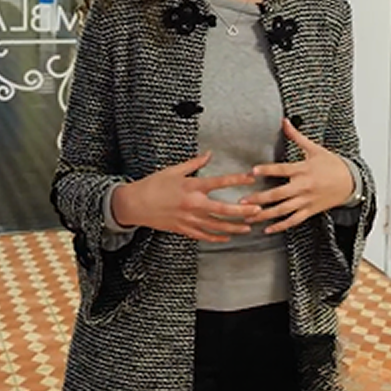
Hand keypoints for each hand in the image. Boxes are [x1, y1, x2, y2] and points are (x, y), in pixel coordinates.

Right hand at [111, 151, 260, 242]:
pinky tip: (227, 236)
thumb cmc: (153, 185)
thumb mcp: (173, 171)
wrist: (132, 204)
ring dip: (234, 227)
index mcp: (192, 187)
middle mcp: (193, 204)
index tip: (252, 178)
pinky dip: (216, 237)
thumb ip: (194, 164)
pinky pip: (203, 235)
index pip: (220, 182)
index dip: (237, 179)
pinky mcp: (183, 229)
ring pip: (216, 226)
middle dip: (243, 211)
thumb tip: (209, 154)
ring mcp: (188, 219)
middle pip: (223, 210)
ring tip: (248, 227)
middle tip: (258, 210)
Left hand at [240, 118, 354, 233]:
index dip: (267, 170)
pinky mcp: (310, 211)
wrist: (351, 182)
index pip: (282, 170)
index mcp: (303, 169)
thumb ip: (296, 137)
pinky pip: (293, 220)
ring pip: (283, 210)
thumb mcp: (314, 149)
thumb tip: (285, 121)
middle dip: (259, 198)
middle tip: (242, 201)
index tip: (252, 171)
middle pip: (278, 194)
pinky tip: (267, 229)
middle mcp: (303, 186)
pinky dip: (280, 226)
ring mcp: (306, 200)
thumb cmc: (332, 164)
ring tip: (249, 216)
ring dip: (265, 214)